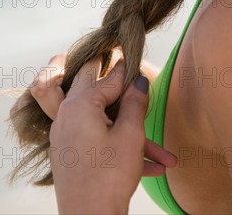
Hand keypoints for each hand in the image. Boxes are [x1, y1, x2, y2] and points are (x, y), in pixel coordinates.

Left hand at [49, 58, 175, 213]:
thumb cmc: (109, 176)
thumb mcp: (130, 134)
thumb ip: (136, 102)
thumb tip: (139, 79)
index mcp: (80, 105)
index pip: (109, 79)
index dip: (126, 70)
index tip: (133, 56)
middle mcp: (68, 117)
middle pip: (93, 88)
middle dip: (115, 83)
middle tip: (121, 63)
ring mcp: (67, 137)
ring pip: (103, 123)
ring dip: (132, 134)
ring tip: (164, 154)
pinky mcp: (71, 155)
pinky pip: (99, 142)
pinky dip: (121, 149)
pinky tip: (153, 168)